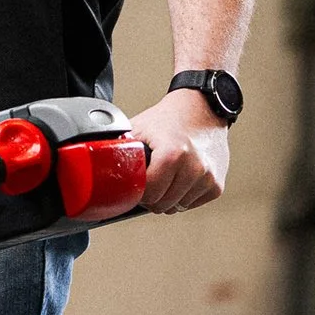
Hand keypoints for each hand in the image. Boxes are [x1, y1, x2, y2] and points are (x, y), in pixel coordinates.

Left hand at [124, 92, 229, 214]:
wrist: (203, 107)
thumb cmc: (169, 118)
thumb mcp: (139, 128)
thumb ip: (120, 148)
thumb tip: (97, 164)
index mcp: (172, 155)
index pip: (148, 194)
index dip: (138, 191)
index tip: (137, 182)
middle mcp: (194, 168)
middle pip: (162, 204)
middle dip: (152, 197)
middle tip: (150, 180)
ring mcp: (208, 178)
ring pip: (177, 207)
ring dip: (168, 197)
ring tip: (167, 176)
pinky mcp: (217, 184)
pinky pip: (192, 204)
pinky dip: (184, 196)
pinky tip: (181, 178)